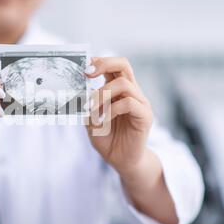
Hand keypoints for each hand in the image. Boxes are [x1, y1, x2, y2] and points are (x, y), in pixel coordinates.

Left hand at [85, 57, 152, 174]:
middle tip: (86, 73)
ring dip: (102, 94)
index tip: (82, 65)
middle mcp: (132, 92)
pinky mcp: (145, 116)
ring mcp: (140, 103)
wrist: (122, 161)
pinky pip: (129, 103)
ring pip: (124, 84)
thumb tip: (78, 91)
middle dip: (103, 64)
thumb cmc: (107, 140)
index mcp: (119, 90)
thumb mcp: (91, 121)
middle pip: (123, 64)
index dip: (99, 61)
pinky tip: (103, 120)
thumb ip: (87, 106)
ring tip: (91, 109)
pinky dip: (111, 109)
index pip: (113, 66)